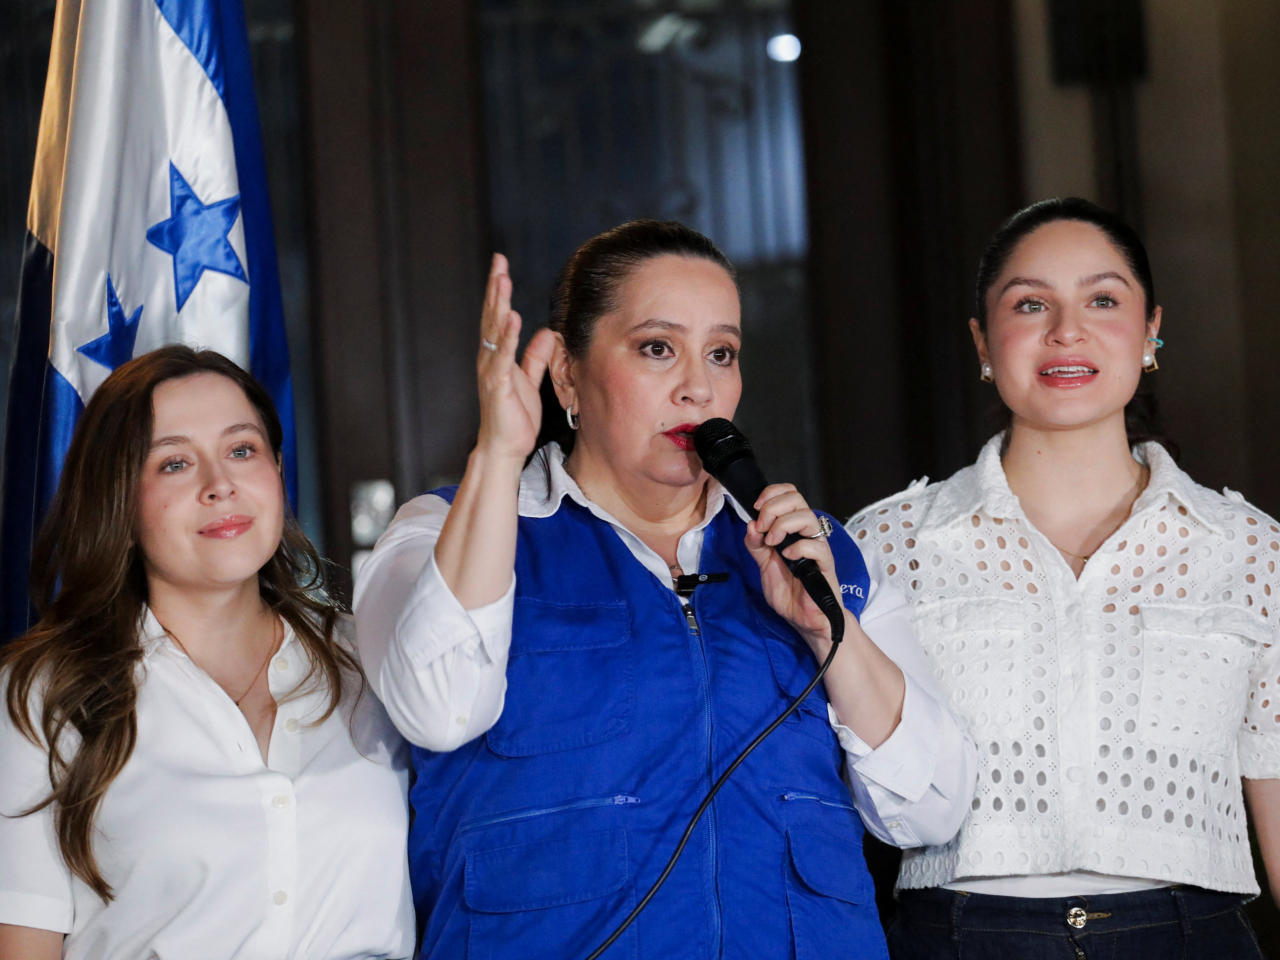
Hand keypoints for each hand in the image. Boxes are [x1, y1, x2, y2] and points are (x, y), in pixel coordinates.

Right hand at [476, 254, 556, 462]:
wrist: (505, 447)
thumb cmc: (515, 417)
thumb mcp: (529, 380)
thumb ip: (535, 356)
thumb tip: (547, 332)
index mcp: (497, 356)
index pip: (497, 317)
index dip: (499, 292)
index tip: (502, 267)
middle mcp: (490, 359)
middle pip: (491, 316)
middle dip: (495, 288)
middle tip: (498, 261)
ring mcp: (491, 371)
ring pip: (493, 331)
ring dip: (498, 304)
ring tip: (502, 280)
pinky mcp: (497, 385)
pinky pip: (502, 356)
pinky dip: (506, 336)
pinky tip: (511, 317)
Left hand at [744, 484, 847, 652]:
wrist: (804, 619)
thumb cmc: (789, 592)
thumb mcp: (763, 565)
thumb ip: (756, 545)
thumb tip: (751, 524)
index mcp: (792, 529)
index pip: (789, 494)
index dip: (771, 494)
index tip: (757, 508)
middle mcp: (806, 533)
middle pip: (797, 498)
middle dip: (773, 508)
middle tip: (763, 528)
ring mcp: (817, 547)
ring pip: (807, 516)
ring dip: (783, 525)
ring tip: (773, 543)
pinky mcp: (825, 564)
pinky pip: (816, 546)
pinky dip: (798, 547)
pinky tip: (787, 558)